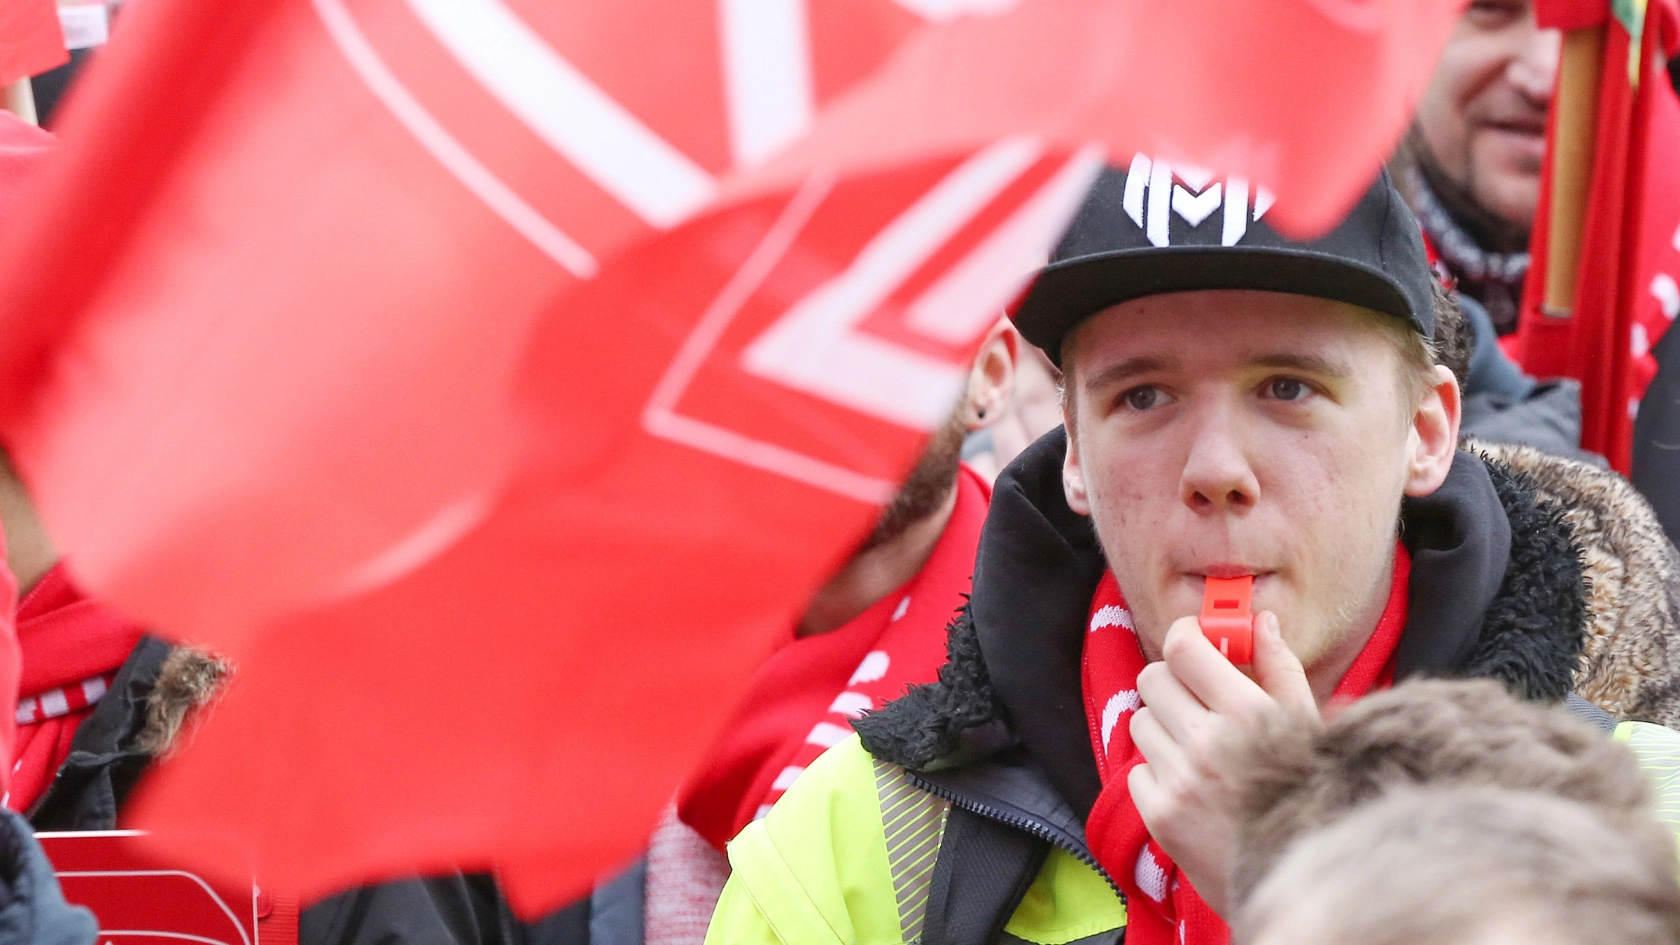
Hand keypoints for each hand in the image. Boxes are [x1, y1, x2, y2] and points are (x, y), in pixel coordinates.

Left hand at [1127, 611, 1317, 917]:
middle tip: (1194, 695)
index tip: (1192, 640)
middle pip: (1152, 678)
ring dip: (1163, 726)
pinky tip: (1190, 785)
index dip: (1183, 636)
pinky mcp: (1160, 816)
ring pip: (1140, 721)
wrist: (1304, 880)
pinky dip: (1156, 771)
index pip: (1183, 648)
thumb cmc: (1310, 795)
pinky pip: (1135, 768)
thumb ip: (1279, 668)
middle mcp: (1208, 743)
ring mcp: (1180, 781)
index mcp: (1249, 713)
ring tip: (1196, 746)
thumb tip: (1260, 622)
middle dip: (1172, 680)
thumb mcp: (1309, 726)